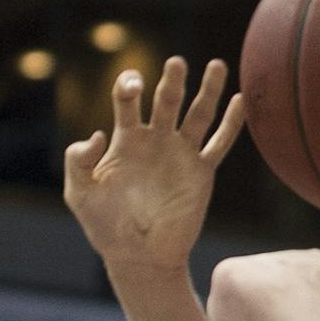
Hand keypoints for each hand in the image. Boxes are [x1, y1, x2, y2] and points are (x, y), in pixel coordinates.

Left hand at [66, 57, 246, 276]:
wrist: (138, 257)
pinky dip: (232, 124)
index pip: (128, 100)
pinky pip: (219, 145)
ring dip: (208, 90)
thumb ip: (78, 161)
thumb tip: (99, 134)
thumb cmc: (104, 226)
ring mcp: (180, 155)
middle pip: (166, 100)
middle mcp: (155, 140)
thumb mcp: (80, 194)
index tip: (133, 88)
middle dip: (171, 82)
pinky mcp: (201, 173)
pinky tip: (241, 101)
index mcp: (126, 139)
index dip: (129, 87)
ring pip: (198, 115)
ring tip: (217, 64)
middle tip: (176, 63)